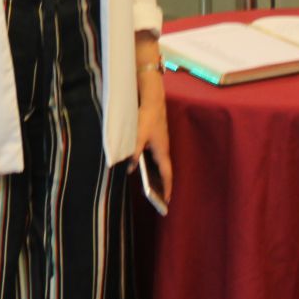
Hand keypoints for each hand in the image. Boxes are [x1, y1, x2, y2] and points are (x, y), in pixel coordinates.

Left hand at [133, 75, 172, 203]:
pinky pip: (154, 155)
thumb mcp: (137, 137)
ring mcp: (160, 143)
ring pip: (158, 162)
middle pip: (164, 170)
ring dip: (155, 174)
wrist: (152, 99)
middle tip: (157, 197)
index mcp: (162, 151)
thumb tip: (131, 169)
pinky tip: (141, 166)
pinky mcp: (155, 138)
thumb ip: (134, 153)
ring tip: (149, 186)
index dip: (167, 188)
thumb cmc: (146, 118)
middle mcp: (163, 149)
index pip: (167, 174)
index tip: (166, 200)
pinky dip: (150, 164)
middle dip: (161, 184)